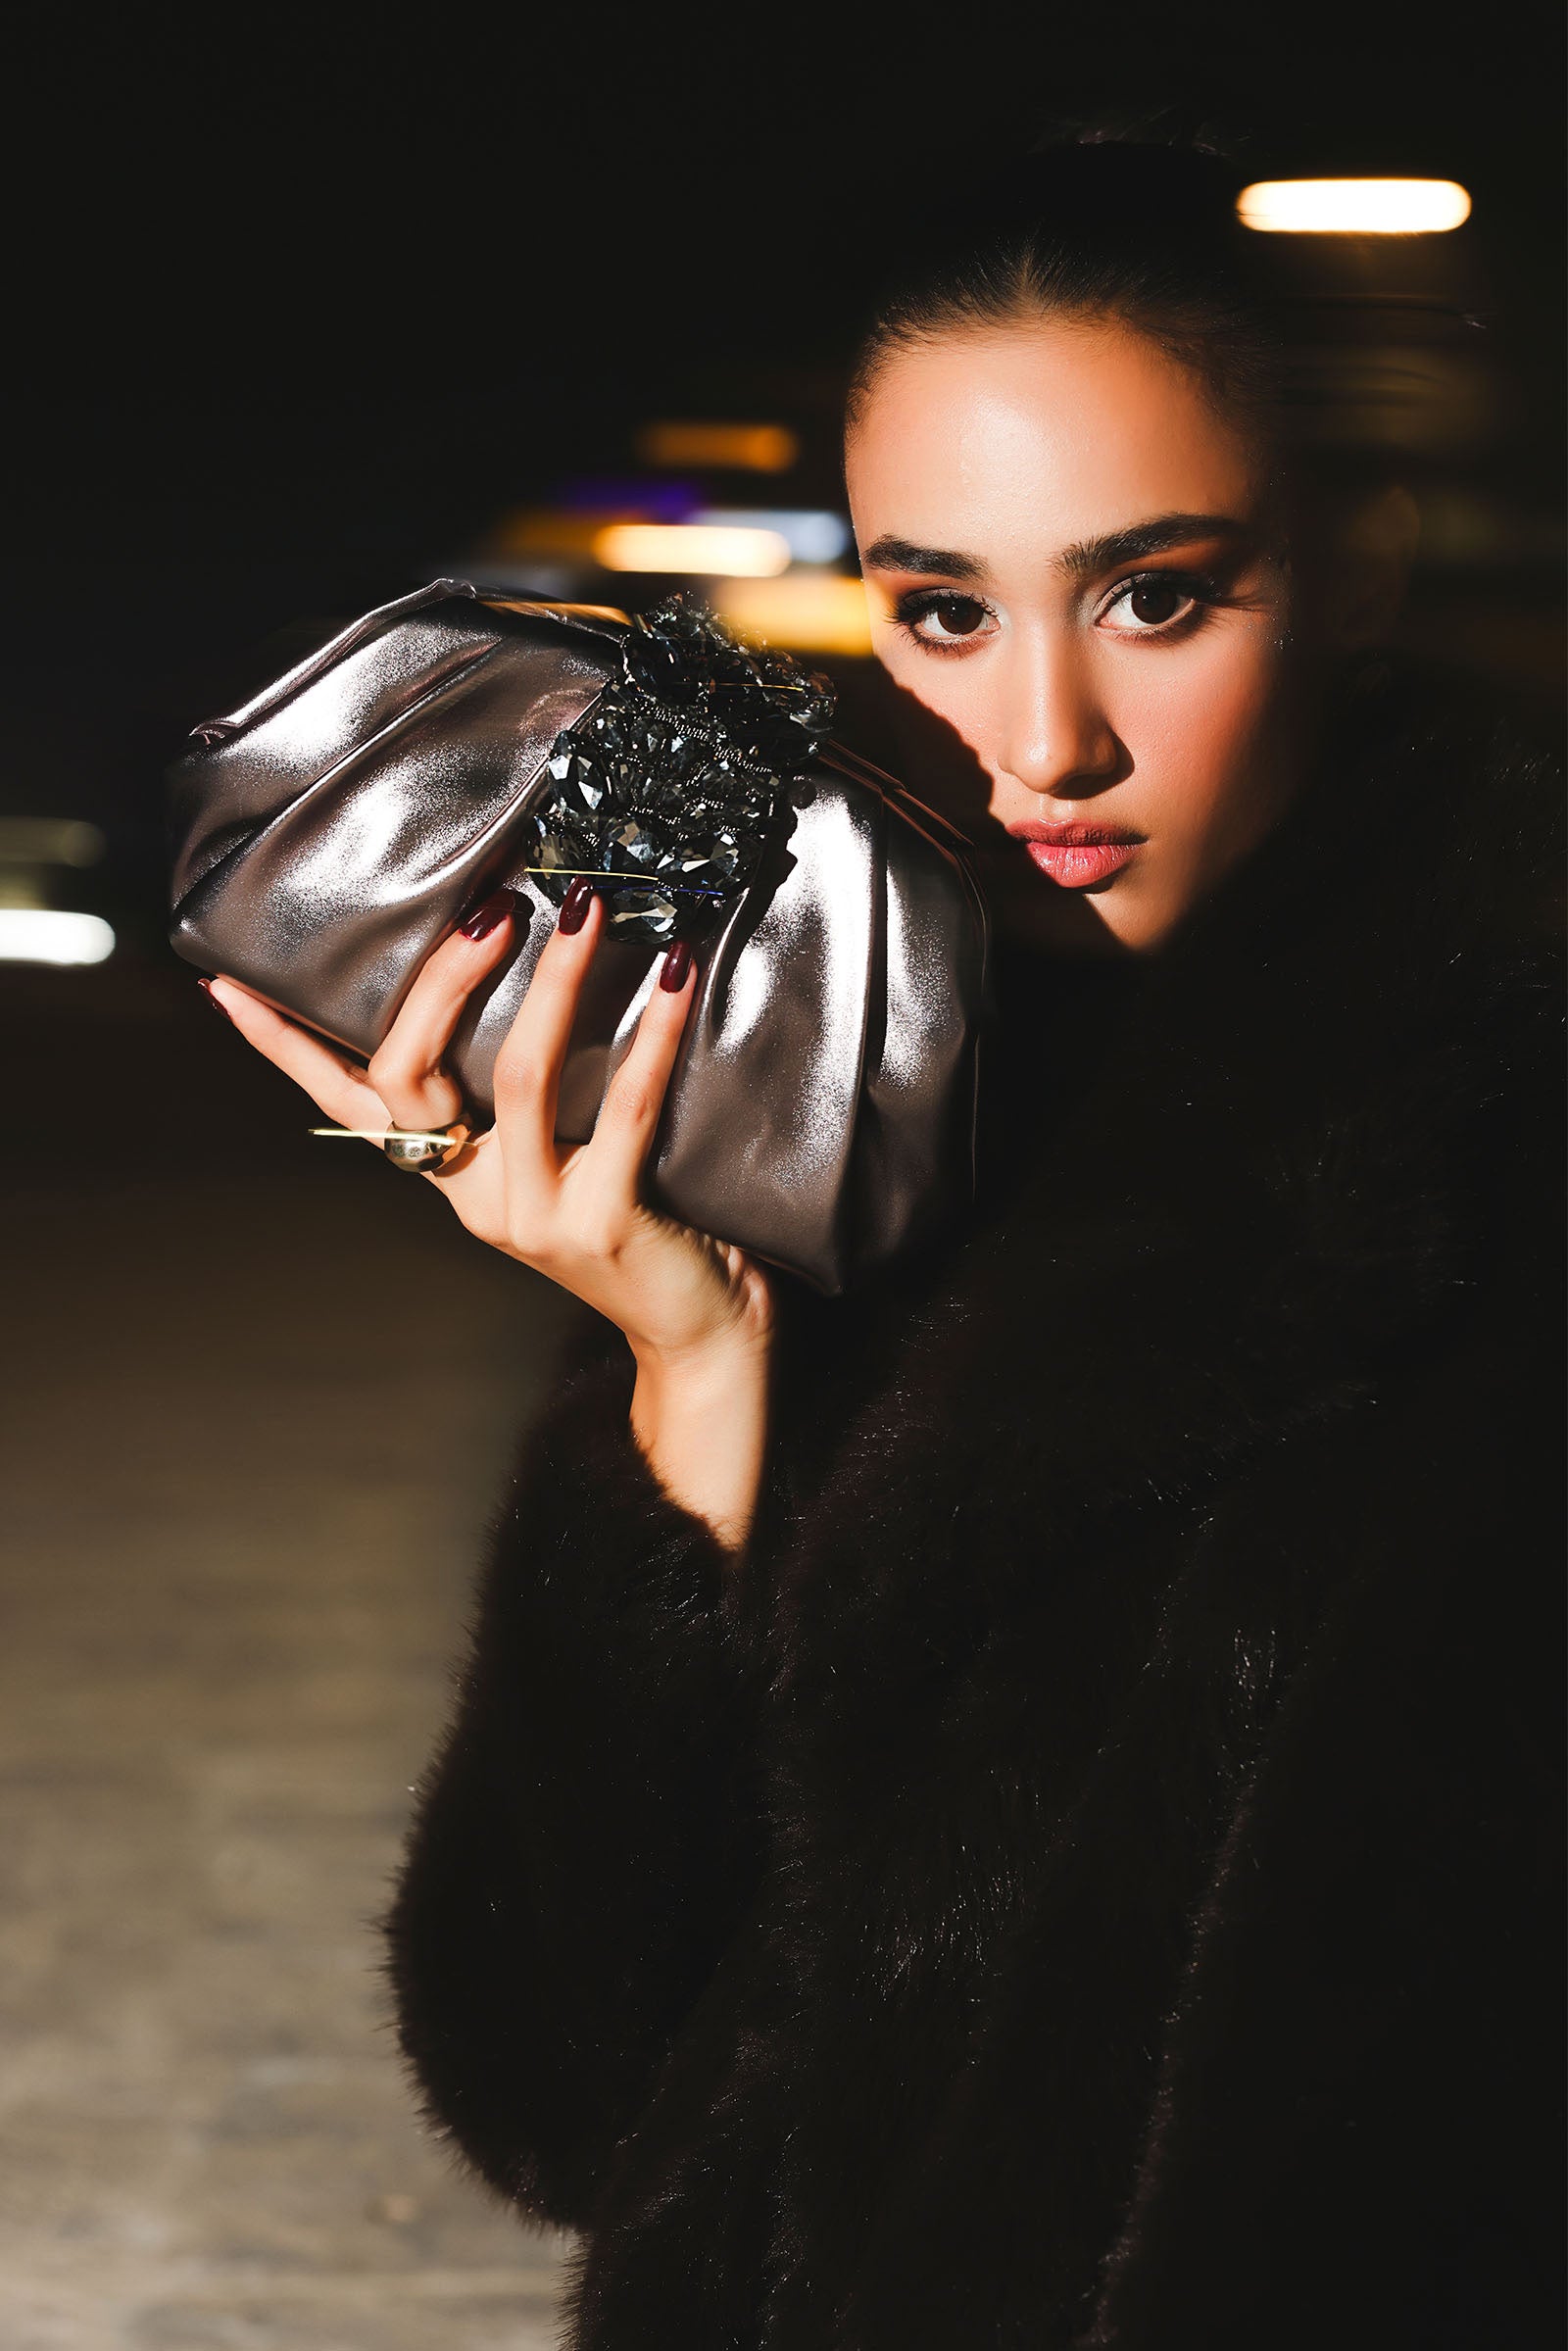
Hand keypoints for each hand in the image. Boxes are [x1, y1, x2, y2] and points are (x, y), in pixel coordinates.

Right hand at [207, 881, 774, 1546]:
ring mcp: (534, 1214)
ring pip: (518, 1075)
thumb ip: (526, 1100)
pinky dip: (651, 1034)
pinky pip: (622, 1107)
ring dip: (552, 981)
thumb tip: (534, 976)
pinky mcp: (603, 1221)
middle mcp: (474, 1197)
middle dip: (439, 982)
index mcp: (450, 1176)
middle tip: (489, 907)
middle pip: (409, 1076)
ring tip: (582, 910)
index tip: (226, 986)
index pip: (344, 1104)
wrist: (695, 1338)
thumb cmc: (639, 1230)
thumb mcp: (558, 1162)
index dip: (284, 1048)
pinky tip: (674, 979)